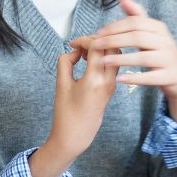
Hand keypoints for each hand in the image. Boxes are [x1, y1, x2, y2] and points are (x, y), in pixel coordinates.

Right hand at [27, 42, 118, 176]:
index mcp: (94, 79)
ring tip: (84, 53)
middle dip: (96, 41)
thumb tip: (76, 51)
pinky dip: (103, 58)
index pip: (97, 47)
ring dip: (101, 49)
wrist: (76, 136)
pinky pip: (112, 65)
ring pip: (115, 56)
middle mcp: (107, 80)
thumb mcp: (61, 84)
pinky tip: (89, 62)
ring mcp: (112, 84)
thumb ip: (66, 62)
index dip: (84, 40)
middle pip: (111, 47)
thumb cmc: (66, 113)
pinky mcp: (111, 88)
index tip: (72, 44)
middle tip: (80, 45)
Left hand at [78, 0, 176, 122]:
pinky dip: (135, 78)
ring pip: (144, 58)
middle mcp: (166, 42)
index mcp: (159, 28)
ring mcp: (169, 60)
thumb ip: (137, 17)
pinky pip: (151, 77)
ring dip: (122, 59)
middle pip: (138, 38)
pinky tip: (120, 79)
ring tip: (104, 61)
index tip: (98, 33)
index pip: (135, 23)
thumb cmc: (160, 53)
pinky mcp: (169, 77)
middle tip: (96, 45)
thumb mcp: (151, 33)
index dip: (115, 27)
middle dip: (115, 40)